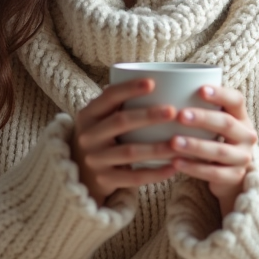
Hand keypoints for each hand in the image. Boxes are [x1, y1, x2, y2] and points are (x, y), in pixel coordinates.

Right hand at [72, 78, 178, 204]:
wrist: (79, 175)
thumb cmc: (100, 138)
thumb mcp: (100, 119)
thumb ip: (117, 103)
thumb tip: (154, 77)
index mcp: (88, 115)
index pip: (109, 97)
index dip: (129, 88)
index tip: (152, 83)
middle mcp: (88, 136)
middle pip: (121, 122)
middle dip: (148, 116)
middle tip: (173, 111)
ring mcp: (95, 160)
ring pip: (130, 152)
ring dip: (157, 147)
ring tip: (179, 142)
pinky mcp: (104, 180)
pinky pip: (133, 177)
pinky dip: (155, 173)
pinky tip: (174, 167)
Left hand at [168, 85, 257, 216]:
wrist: (229, 174)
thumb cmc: (214, 139)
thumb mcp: (213, 123)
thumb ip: (200, 108)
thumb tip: (166, 88)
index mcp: (241, 117)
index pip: (236, 100)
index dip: (220, 94)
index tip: (200, 89)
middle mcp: (247, 136)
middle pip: (226, 124)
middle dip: (203, 118)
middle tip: (180, 115)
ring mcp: (242, 158)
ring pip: (219, 150)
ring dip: (195, 145)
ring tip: (173, 141)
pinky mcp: (234, 177)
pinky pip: (213, 173)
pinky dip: (194, 168)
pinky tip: (176, 162)